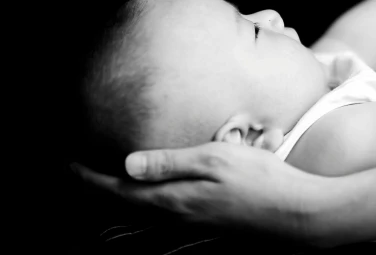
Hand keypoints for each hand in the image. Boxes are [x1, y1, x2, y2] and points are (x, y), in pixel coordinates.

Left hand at [70, 143, 328, 242]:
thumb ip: (171, 162)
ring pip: (139, 221)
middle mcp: (175, 219)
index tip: (63, 163)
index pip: (117, 190)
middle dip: (93, 195)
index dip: (87, 178)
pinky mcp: (207, 230)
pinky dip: (140, 214)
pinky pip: (160, 225)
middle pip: (122, 211)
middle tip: (72, 177)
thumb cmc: (260, 182)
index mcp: (173, 200)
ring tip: (98, 194)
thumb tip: (127, 164)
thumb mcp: (215, 160)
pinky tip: (146, 208)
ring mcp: (192, 229)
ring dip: (113, 207)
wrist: (297, 216)